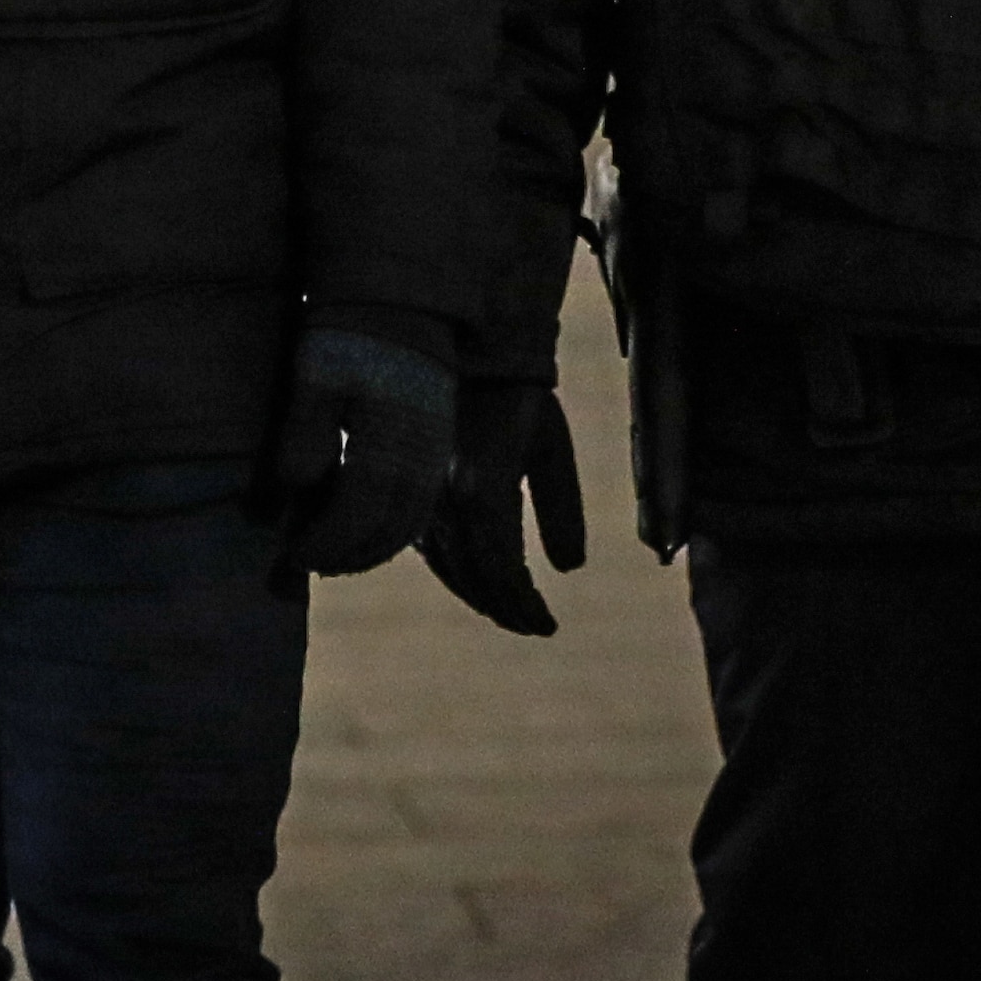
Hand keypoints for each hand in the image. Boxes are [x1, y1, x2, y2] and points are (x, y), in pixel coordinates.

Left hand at [264, 326, 460, 584]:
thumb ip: (305, 437)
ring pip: (410, 523)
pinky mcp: (439, 445)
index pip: (355, 515)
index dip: (323, 543)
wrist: (399, 301)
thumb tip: (296, 490)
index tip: (292, 554)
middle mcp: (420, 455)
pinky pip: (423, 505)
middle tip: (308, 561)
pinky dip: (396, 527)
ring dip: (373, 548)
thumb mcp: (313, 381)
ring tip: (335, 551)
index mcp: (387, 440)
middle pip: (387, 530)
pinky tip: (368, 524)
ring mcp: (435, 452)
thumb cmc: (346, 339)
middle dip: (346, 555)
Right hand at [420, 380, 588, 635]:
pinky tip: (475, 580)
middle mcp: (446, 501)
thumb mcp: (552, 448)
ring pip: (449, 569)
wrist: (466, 353)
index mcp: (485, 489)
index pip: (505, 572)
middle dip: (505, 610)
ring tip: (510, 611)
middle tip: (533, 625)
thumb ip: (562, 509)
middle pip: (475, 579)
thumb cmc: (521, 397)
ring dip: (480, 597)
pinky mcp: (410, 492)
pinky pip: (429, 550)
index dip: (525, 607)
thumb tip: (569, 568)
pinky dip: (454, 573)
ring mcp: (422, 498)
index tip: (548, 626)